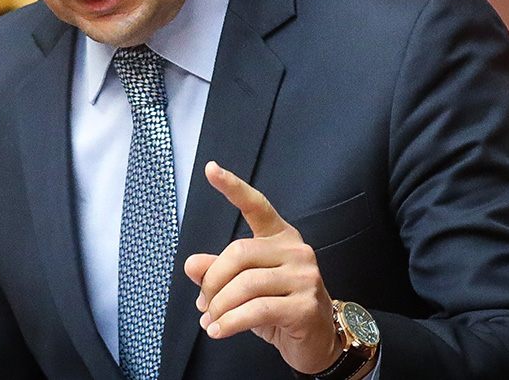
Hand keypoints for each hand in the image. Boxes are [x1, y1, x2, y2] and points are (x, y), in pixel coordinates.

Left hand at [184, 161, 341, 373]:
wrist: (317, 340)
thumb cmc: (278, 307)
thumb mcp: (243, 286)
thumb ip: (218, 271)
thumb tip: (191, 265)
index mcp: (279, 236)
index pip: (256, 206)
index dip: (233, 187)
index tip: (211, 169)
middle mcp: (296, 249)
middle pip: (238, 253)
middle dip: (212, 281)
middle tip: (204, 304)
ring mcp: (304, 277)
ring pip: (246, 284)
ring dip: (220, 307)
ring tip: (210, 321)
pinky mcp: (305, 305)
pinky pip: (257, 310)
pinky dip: (231, 322)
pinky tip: (219, 331)